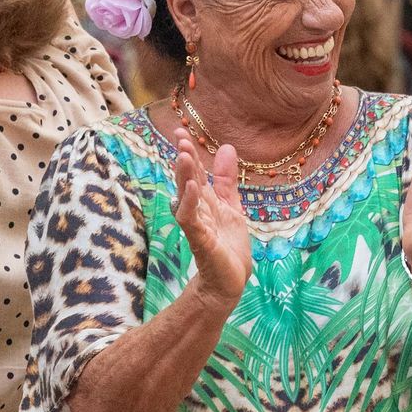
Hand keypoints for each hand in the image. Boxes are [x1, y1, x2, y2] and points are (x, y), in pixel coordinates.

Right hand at [172, 133, 251, 307]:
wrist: (231, 281)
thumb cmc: (228, 245)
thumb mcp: (232, 205)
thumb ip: (227, 180)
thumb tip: (227, 148)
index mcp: (205, 201)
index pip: (194, 172)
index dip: (189, 152)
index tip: (181, 131)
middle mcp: (197, 210)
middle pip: (187, 180)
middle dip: (184, 160)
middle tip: (180, 138)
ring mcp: (197, 225)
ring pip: (186, 197)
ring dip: (184, 177)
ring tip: (183, 156)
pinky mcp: (200, 240)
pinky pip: (191, 219)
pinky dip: (190, 203)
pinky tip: (193, 188)